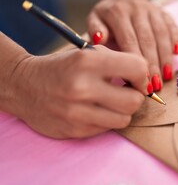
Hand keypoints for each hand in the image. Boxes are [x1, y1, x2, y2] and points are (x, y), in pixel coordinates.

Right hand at [9, 46, 148, 138]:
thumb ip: (117, 61)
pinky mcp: (75, 130)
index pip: (137, 68)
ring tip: (111, 103)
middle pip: (135, 101)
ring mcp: (78, 112)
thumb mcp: (87, 53)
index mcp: (88, 62)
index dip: (142, 75)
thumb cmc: (63, 68)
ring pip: (124, 119)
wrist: (24, 86)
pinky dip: (107, 121)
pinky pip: (107, 129)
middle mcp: (83, 87)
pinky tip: (96, 112)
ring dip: (122, 112)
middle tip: (126, 93)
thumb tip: (146, 79)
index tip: (137, 79)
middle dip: (135, 97)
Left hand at [87, 0, 177, 90]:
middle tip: (156, 85)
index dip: (137, 62)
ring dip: (166, 57)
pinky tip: (177, 53)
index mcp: (119, 13)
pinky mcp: (164, 12)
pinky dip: (176, 39)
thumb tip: (99, 39)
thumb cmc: (108, 17)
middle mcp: (137, 9)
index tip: (141, 81)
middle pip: (148, 40)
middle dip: (153, 65)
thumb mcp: (95, 20)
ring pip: (162, 35)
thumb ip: (95, 30)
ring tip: (166, 76)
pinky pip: (172, 26)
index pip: (130, 40)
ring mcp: (152, 10)